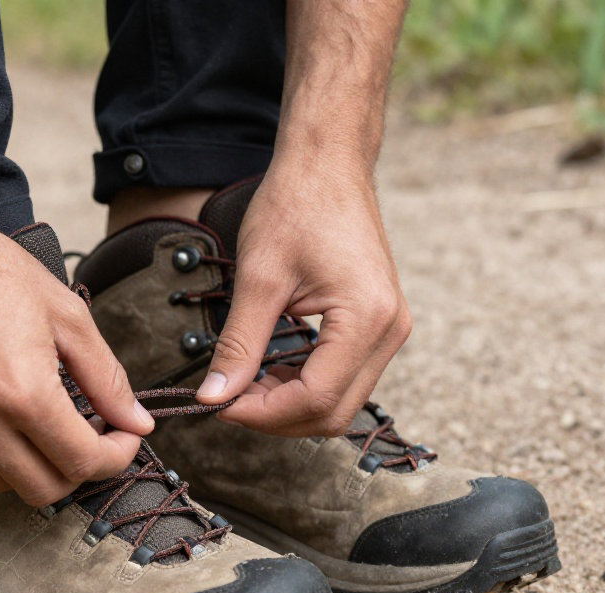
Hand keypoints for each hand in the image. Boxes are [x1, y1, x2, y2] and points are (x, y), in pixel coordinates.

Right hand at [0, 218, 152, 505]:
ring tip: (48, 422)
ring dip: (38, 465)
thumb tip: (138, 423)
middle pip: (46, 490)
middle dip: (81, 469)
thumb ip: (108, 378)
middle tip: (92, 434)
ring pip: (6, 485)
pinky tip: (6, 413)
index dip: (116, 456)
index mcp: (23, 394)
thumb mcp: (67, 316)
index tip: (124, 435)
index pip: (83, 462)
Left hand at [196, 167, 411, 436]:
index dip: (263, 414)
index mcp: (366, 319)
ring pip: (341, 401)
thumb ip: (239, 345)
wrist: (327, 164)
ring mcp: (389, 329)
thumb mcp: (258, 278)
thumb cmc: (296, 206)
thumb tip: (214, 397)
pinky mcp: (379, 325)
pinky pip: (345, 377)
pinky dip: (305, 385)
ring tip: (244, 382)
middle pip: (333, 412)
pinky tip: (270, 369)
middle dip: (277, 416)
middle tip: (228, 399)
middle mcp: (389, 331)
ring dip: (290, 403)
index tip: (219, 405)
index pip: (315, 399)